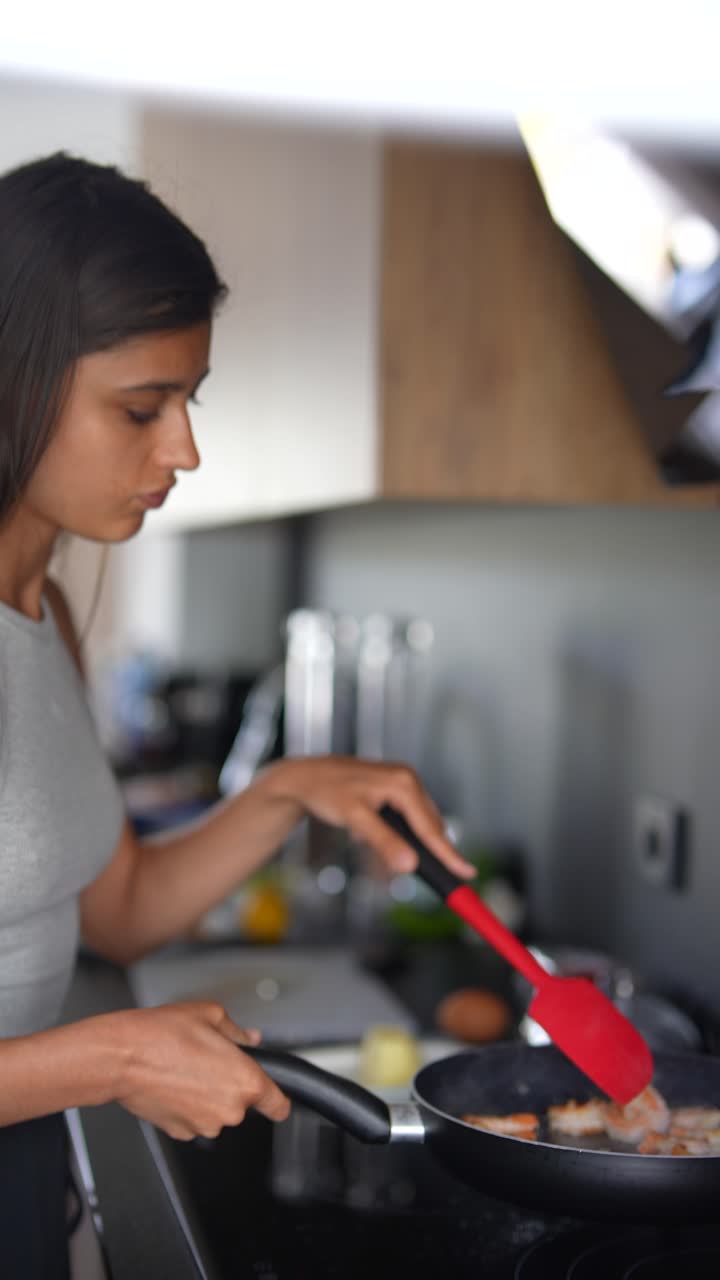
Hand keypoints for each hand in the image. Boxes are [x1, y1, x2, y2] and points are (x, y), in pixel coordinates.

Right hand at [109, 1002, 290, 1139]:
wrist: (122, 1057)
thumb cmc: (163, 1034)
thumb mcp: (210, 1016)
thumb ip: (238, 1032)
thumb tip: (250, 1038)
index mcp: (245, 1081)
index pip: (278, 1105)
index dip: (277, 1099)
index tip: (275, 1098)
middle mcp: (229, 1110)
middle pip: (242, 1103)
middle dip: (230, 1084)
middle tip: (208, 1061)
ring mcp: (204, 1125)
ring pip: (217, 1112)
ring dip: (208, 1095)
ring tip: (186, 1069)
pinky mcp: (181, 1133)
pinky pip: (194, 1119)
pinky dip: (188, 1105)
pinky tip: (174, 1083)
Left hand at [264, 756, 474, 878]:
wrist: (305, 777)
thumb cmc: (326, 792)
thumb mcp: (355, 818)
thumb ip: (384, 842)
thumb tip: (410, 865)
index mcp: (403, 783)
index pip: (431, 828)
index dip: (449, 854)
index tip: (467, 873)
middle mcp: (407, 780)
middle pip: (428, 827)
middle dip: (422, 850)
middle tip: (425, 871)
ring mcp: (402, 784)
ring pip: (417, 825)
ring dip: (404, 842)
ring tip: (372, 840)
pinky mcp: (394, 790)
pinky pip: (404, 820)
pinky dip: (393, 834)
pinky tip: (371, 834)